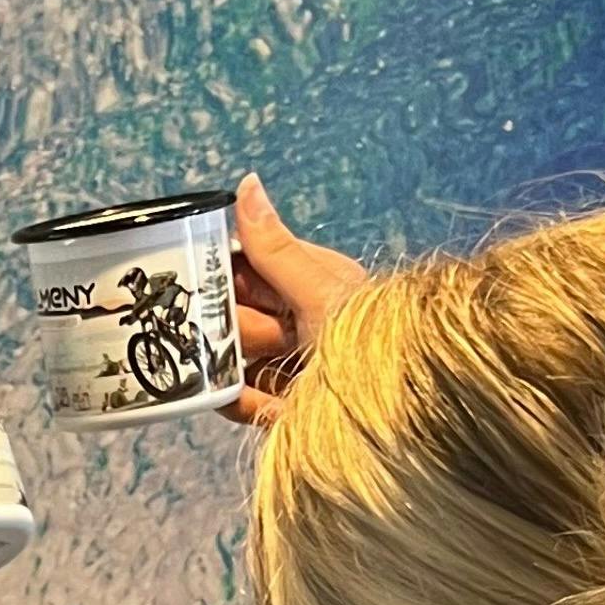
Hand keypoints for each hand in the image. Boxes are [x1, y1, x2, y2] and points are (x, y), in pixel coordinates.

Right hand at [225, 171, 371, 423]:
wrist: (392, 420)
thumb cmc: (371, 347)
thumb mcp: (321, 293)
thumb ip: (275, 250)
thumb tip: (248, 184)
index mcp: (308, 281)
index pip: (246, 265)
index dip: (225, 274)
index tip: (211, 283)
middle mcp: (294, 319)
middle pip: (233, 313)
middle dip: (237, 327)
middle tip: (270, 337)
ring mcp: (283, 364)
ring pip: (228, 357)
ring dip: (240, 368)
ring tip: (277, 374)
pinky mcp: (277, 407)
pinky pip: (236, 399)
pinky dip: (244, 403)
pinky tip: (272, 404)